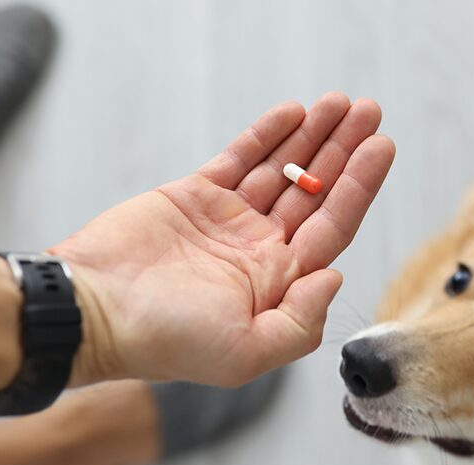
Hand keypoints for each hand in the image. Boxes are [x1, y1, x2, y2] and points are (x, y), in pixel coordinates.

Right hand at [50, 93, 393, 386]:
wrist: (91, 312)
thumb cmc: (164, 342)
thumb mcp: (246, 353)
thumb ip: (300, 322)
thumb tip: (335, 276)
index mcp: (278, 284)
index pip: (333, 227)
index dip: (360, 187)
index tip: (382, 148)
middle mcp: (259, 251)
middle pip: (315, 192)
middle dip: (344, 152)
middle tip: (371, 112)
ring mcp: (228, 221)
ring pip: (282, 170)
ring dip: (313, 137)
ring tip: (341, 103)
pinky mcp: (194, 197)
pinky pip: (240, 158)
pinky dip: (267, 136)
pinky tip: (295, 113)